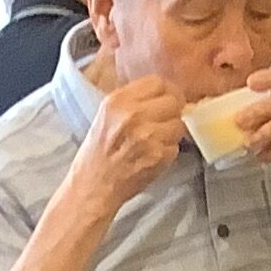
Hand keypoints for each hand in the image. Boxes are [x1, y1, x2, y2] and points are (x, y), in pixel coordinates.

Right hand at [68, 75, 188, 216]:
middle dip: (172, 112)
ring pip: (178, 124)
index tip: (168, 99)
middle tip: (165, 121)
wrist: (92, 188)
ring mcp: (147, 136)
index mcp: (118, 101)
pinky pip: (175, 147)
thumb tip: (162, 94)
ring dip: (172, 133)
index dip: (167, 91)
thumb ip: (132, 101)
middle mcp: (133, 115)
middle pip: (173, 101)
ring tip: (156, 141)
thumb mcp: (106, 116)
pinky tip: (153, 156)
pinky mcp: (157, 156)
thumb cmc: (96, 154)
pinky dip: (168, 151)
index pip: (158, 82)